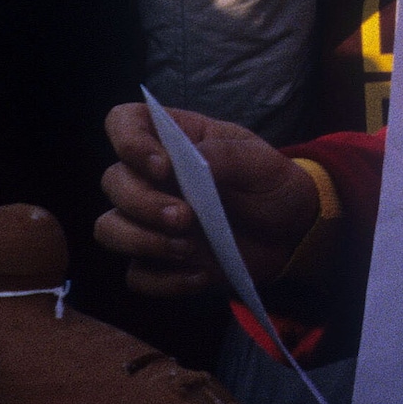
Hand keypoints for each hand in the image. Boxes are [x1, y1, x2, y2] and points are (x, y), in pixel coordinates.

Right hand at [92, 103, 320, 296]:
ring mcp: (149, 222)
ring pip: (109, 228)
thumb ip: (227, 156)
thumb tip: (192, 159)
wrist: (293, 233)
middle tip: (185, 218)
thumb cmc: (272, 186)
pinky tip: (201, 274)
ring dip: (141, 240)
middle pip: (113, 181)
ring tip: (189, 248)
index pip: (124, 123)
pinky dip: (165, 280)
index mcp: (175, 141)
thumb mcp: (263, 163)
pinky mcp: (157, 261)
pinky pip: (137, 275)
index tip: (162, 167)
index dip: (129, 141)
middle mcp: (152, 179)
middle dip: (142, 202)